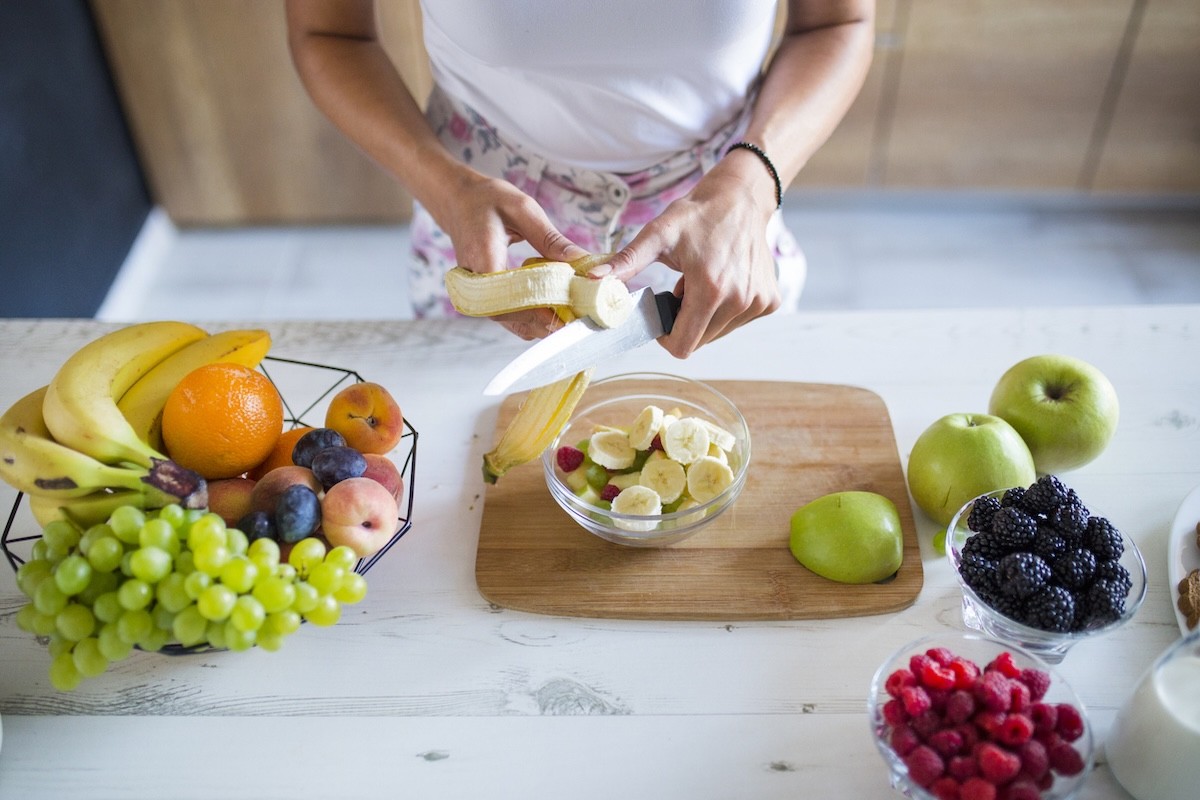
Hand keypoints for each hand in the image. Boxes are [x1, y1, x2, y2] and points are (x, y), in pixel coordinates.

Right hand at [432, 168, 589, 339]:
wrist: (458, 202)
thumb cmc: (487, 200)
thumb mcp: (523, 209)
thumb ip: (550, 238)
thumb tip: (580, 260)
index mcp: (482, 258)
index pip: (507, 299)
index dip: (536, 312)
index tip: (565, 314)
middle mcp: (473, 283)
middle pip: (509, 317)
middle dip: (544, 320)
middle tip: (577, 317)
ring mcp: (475, 293)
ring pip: (509, 321)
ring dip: (539, 321)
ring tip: (570, 314)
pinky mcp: (482, 296)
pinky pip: (507, 315)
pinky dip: (530, 316)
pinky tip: (552, 308)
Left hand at [589, 159, 781, 357]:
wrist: (742, 197)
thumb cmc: (698, 214)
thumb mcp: (658, 234)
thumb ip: (627, 262)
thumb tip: (594, 281)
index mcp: (711, 289)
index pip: (683, 346)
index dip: (666, 337)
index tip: (662, 313)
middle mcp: (740, 301)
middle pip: (700, 340)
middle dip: (685, 321)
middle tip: (682, 288)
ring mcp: (758, 302)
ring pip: (719, 334)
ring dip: (705, 315)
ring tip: (703, 281)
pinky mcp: (770, 301)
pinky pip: (738, 322)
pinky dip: (725, 309)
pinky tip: (723, 280)